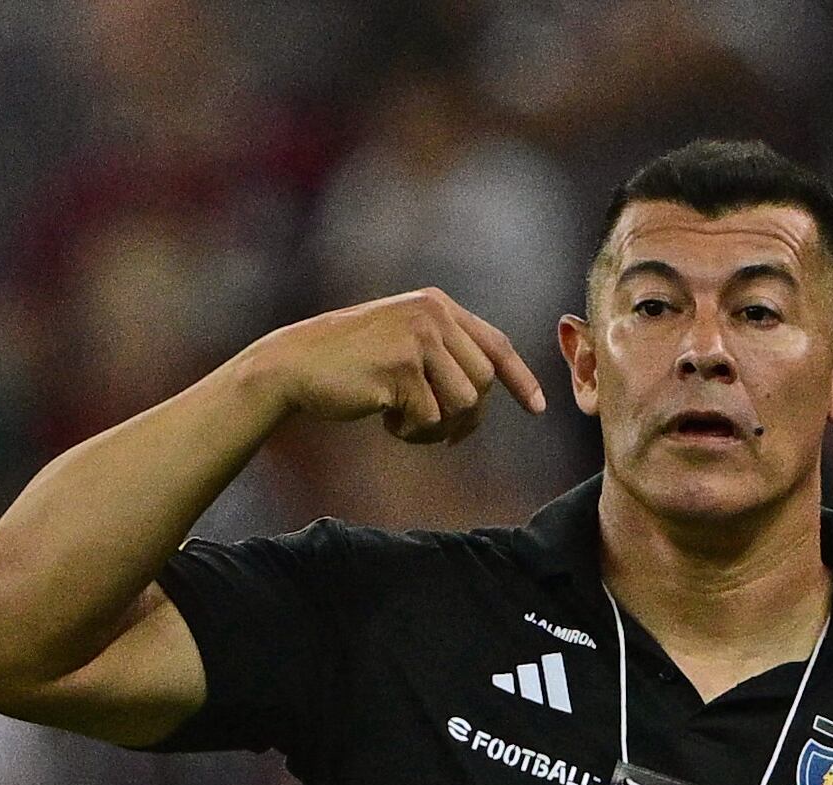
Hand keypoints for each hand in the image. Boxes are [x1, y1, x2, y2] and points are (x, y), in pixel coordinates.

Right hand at [242, 289, 547, 443]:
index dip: (520, 379)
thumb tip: (483, 394)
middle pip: (483, 383)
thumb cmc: (347, 363)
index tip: (538, 408)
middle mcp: (432, 315)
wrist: (295, 364)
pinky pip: (430, 418)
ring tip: (404, 421)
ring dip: (436, 428)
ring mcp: (417, 340)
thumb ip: (442, 353)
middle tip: (433, 430)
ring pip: (463, 404)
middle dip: (465, 417)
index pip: (495, 344)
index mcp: (437, 304)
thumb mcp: (401, 342)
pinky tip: (384, 421)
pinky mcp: (400, 369)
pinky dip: (411, 432)